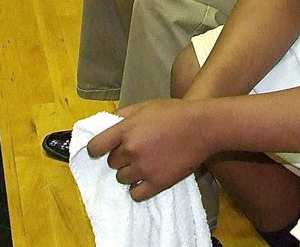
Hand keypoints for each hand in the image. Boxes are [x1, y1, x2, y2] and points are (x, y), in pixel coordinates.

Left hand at [87, 100, 214, 201]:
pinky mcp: (157, 183)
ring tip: (143, 163)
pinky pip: (135, 194)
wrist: (204, 127)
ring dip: (129, 172)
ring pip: (121, 178)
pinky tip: (145, 179)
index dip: (97, 149)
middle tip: (135, 150)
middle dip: (120, 157)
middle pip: (111, 163)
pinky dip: (138, 188)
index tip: (102, 149)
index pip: (95, 147)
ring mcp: (144, 168)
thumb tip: (107, 126)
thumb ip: (123, 115)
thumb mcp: (146, 106)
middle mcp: (131, 150)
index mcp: (126, 129)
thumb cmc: (175, 113)